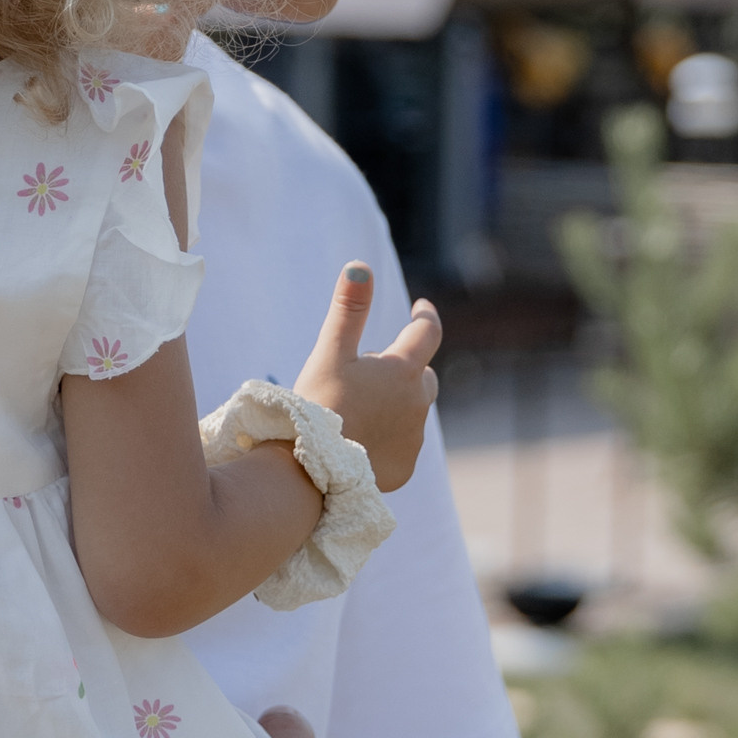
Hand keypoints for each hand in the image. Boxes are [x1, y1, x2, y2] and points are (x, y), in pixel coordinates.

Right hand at [295, 263, 441, 491]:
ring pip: (411, 411)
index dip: (425, 316)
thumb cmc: (318, 406)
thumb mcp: (330, 352)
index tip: (421, 308)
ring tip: (356, 411)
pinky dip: (387, 437)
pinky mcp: (406, 467)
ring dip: (394, 405)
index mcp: (403, 371)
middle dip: (405, 369)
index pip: (427, 332)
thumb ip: (349, 309)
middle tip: (368, 373)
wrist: (311, 472)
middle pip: (422, 375)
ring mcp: (414, 438)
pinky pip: (402, 444)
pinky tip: (359, 441)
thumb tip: (360, 266)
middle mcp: (418, 404)